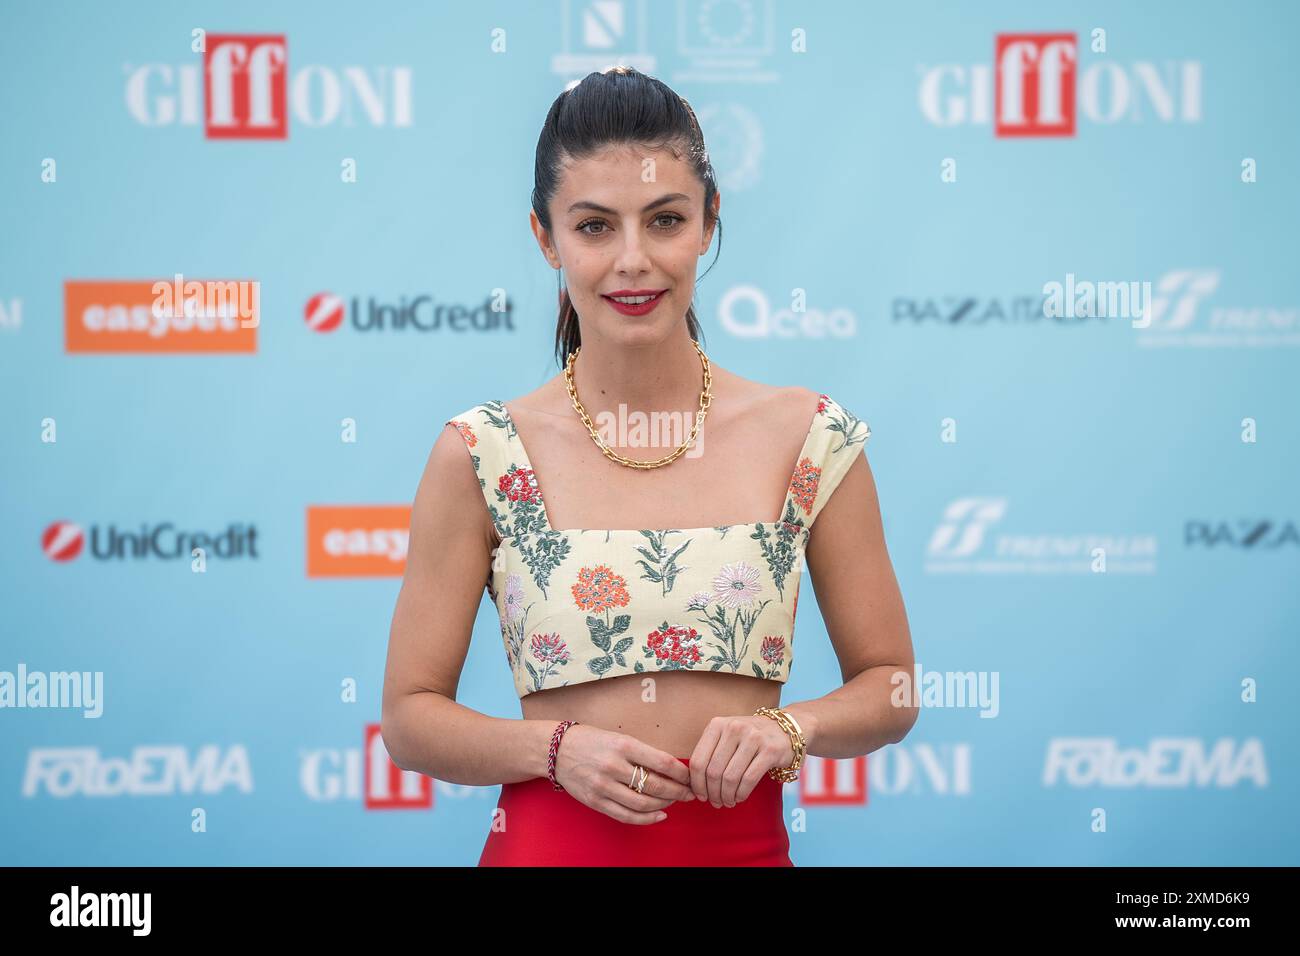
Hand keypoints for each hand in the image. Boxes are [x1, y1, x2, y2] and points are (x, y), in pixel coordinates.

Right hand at [552, 724, 695, 824]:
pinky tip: (660, 815)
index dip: (681, 773)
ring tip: (674, 801)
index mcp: (623, 745)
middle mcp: (613, 766)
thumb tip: (673, 769)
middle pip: (655, 785)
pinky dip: (647, 818)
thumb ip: (642, 753)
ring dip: (665, 804)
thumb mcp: (619, 737)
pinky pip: (626, 816)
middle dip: (678, 792)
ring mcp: (603, 786)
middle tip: (690, 793)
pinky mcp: (596, 802)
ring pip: (643, 803)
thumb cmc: (592, 741)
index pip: (662, 762)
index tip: (691, 777)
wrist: (556, 750)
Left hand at [688, 714, 793, 807]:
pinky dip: (741, 794)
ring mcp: (753, 738)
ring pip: (730, 778)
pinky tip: (739, 797)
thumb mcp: (727, 736)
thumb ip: (710, 753)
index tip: (700, 795)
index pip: (698, 761)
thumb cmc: (750, 738)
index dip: (696, 784)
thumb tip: (693, 785)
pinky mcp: (770, 750)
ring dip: (726, 796)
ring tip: (727, 802)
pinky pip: (748, 780)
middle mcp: (734, 728)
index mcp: (717, 724)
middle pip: (713, 771)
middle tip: (715, 802)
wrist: (786, 730)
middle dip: (712, 793)